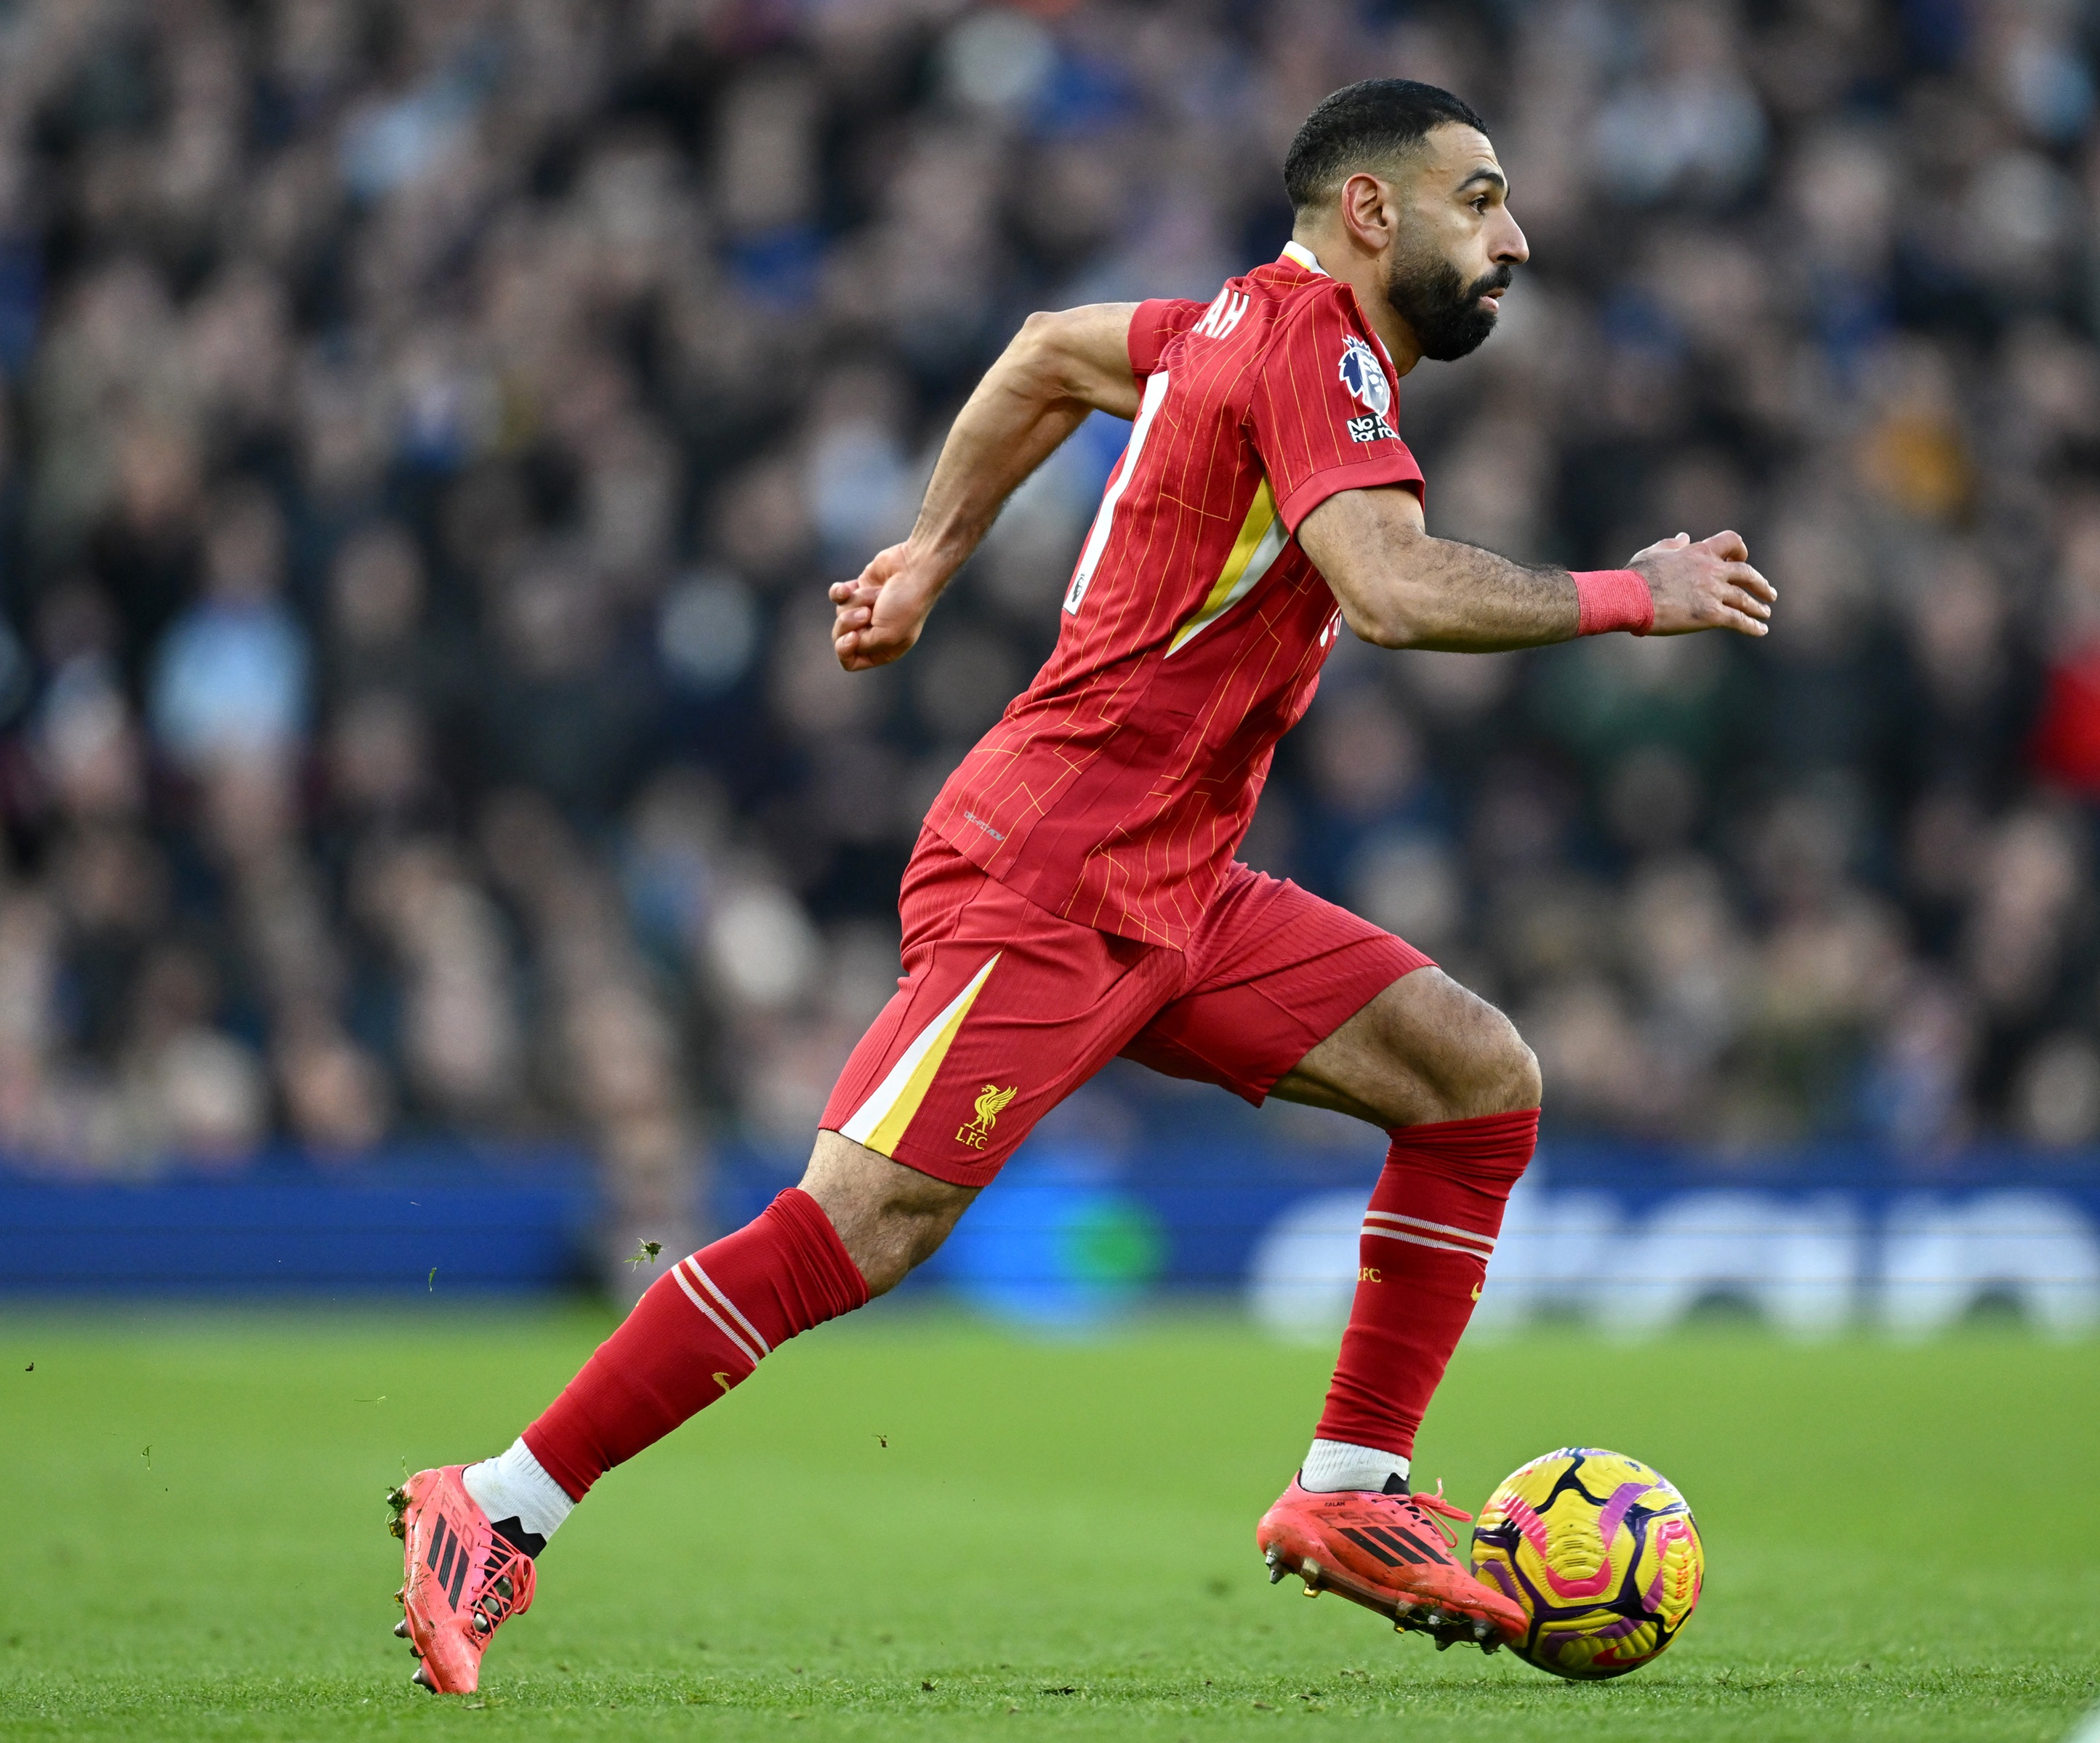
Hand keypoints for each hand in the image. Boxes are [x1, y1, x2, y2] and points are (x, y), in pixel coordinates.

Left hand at [830, 541, 945, 669]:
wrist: (914, 568)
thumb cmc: (905, 604)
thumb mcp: (886, 635)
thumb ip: (862, 646)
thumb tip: (845, 639)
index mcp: (884, 650)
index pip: (851, 662)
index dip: (845, 650)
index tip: (853, 636)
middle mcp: (874, 633)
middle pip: (841, 637)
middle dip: (849, 623)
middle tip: (866, 612)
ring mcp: (866, 611)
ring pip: (841, 613)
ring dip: (857, 602)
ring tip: (877, 594)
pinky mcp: (859, 591)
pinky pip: (836, 596)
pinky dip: (840, 592)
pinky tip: (848, 588)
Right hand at [1628, 530, 1775, 636]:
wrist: (1630, 598)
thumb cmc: (1636, 577)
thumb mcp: (1653, 553)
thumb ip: (1671, 545)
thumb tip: (1683, 537)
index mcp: (1699, 552)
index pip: (1731, 542)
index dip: (1739, 550)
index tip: (1741, 558)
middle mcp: (1712, 570)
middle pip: (1747, 573)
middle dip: (1760, 584)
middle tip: (1768, 593)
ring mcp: (1714, 593)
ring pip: (1745, 599)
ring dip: (1758, 607)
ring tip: (1765, 614)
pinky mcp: (1711, 615)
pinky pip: (1739, 620)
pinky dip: (1753, 626)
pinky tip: (1761, 631)